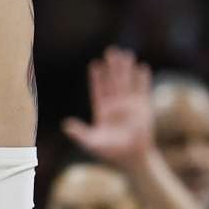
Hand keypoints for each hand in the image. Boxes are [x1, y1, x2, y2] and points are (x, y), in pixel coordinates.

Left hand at [62, 46, 154, 169]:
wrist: (132, 157)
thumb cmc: (110, 152)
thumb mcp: (92, 143)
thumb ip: (80, 134)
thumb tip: (65, 125)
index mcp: (103, 110)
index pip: (99, 90)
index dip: (97, 78)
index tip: (96, 65)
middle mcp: (116, 105)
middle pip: (113, 82)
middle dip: (112, 67)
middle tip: (111, 51)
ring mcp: (130, 105)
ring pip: (127, 83)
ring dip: (126, 69)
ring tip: (126, 53)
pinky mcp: (143, 108)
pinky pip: (142, 91)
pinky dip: (142, 80)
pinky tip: (142, 67)